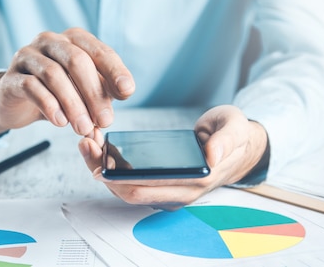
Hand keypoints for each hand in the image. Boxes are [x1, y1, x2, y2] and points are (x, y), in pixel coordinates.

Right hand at [0, 28, 134, 138]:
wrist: (16, 102)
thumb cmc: (56, 93)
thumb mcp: (83, 94)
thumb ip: (100, 98)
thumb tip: (113, 111)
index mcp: (73, 39)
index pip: (99, 51)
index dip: (115, 70)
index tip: (127, 91)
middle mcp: (50, 41)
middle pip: (77, 61)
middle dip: (94, 93)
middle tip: (105, 120)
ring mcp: (28, 56)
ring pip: (53, 74)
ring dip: (73, 104)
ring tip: (83, 128)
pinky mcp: (11, 77)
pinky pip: (31, 87)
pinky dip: (49, 105)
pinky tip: (60, 122)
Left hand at [78, 105, 267, 209]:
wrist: (238, 145)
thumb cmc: (234, 136)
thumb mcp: (234, 129)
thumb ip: (225, 141)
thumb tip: (211, 157)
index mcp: (193, 182)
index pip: (144, 189)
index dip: (116, 176)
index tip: (97, 155)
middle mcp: (177, 193)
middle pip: (127, 191)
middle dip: (102, 170)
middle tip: (86, 142)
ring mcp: (168, 191)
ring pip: (126, 188)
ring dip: (103, 168)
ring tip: (88, 142)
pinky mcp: (161, 183)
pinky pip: (131, 181)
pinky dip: (113, 166)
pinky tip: (102, 147)